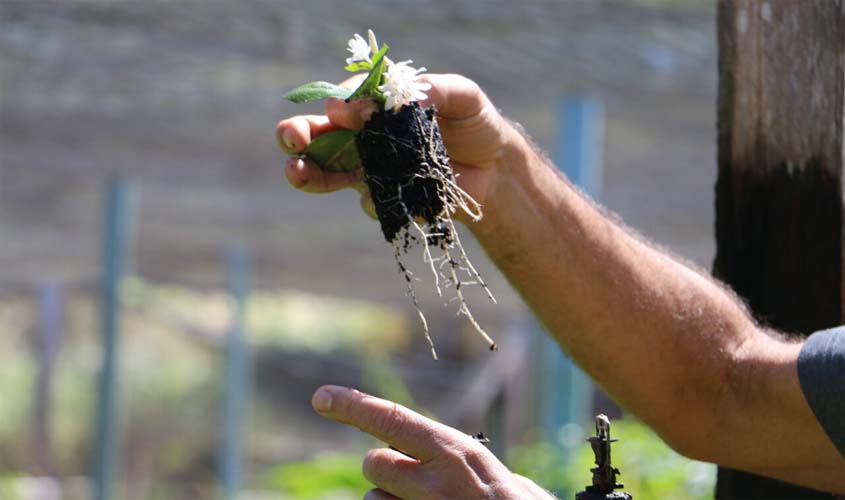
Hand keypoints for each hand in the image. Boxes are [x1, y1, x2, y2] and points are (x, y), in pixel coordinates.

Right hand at [276, 74, 518, 220]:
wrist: (495, 169)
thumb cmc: (474, 123)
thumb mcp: (462, 95)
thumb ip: (433, 89)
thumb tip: (400, 97)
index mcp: (375, 106)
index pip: (344, 101)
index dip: (339, 106)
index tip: (346, 111)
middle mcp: (363, 137)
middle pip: (318, 136)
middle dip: (297, 135)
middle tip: (291, 137)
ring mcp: (369, 171)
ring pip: (326, 174)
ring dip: (307, 174)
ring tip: (295, 173)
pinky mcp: (385, 200)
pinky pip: (369, 202)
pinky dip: (376, 198)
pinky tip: (400, 193)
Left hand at [311, 385, 554, 499]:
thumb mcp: (503, 479)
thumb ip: (460, 463)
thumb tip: (425, 454)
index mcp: (457, 453)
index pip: (394, 420)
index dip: (354, 406)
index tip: (321, 398)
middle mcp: (436, 482)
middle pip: (373, 463)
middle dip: (387, 471)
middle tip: (417, 484)